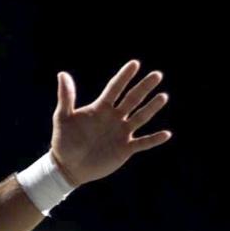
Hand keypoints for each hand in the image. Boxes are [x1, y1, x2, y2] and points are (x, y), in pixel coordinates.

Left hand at [50, 60, 170, 185]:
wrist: (67, 166)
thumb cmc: (63, 141)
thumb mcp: (62, 118)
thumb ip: (66, 97)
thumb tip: (62, 74)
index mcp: (100, 108)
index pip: (115, 88)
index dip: (124, 76)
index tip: (134, 63)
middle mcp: (114, 118)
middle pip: (132, 99)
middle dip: (144, 87)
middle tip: (156, 75)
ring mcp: (121, 133)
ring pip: (140, 117)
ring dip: (152, 108)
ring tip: (163, 96)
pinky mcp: (125, 149)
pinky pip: (143, 143)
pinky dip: (154, 139)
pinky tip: (166, 134)